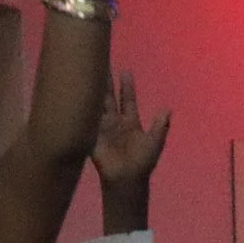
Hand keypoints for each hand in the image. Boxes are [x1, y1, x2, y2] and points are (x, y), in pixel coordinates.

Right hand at [90, 71, 169, 188]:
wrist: (125, 180)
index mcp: (130, 122)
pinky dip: (81, 106)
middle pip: (109, 96)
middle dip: (105, 80)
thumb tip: (167, 109)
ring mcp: (101, 126)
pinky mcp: (90, 134)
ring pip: (95, 103)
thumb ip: (160, 126)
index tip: (125, 70)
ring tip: (85, 73)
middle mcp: (115, 121)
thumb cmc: (142, 163)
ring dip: (91, 89)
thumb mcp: (153, 143)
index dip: (127, 86)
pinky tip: (76, 92)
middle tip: (101, 62)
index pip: (127, 99)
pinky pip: (85, 117)